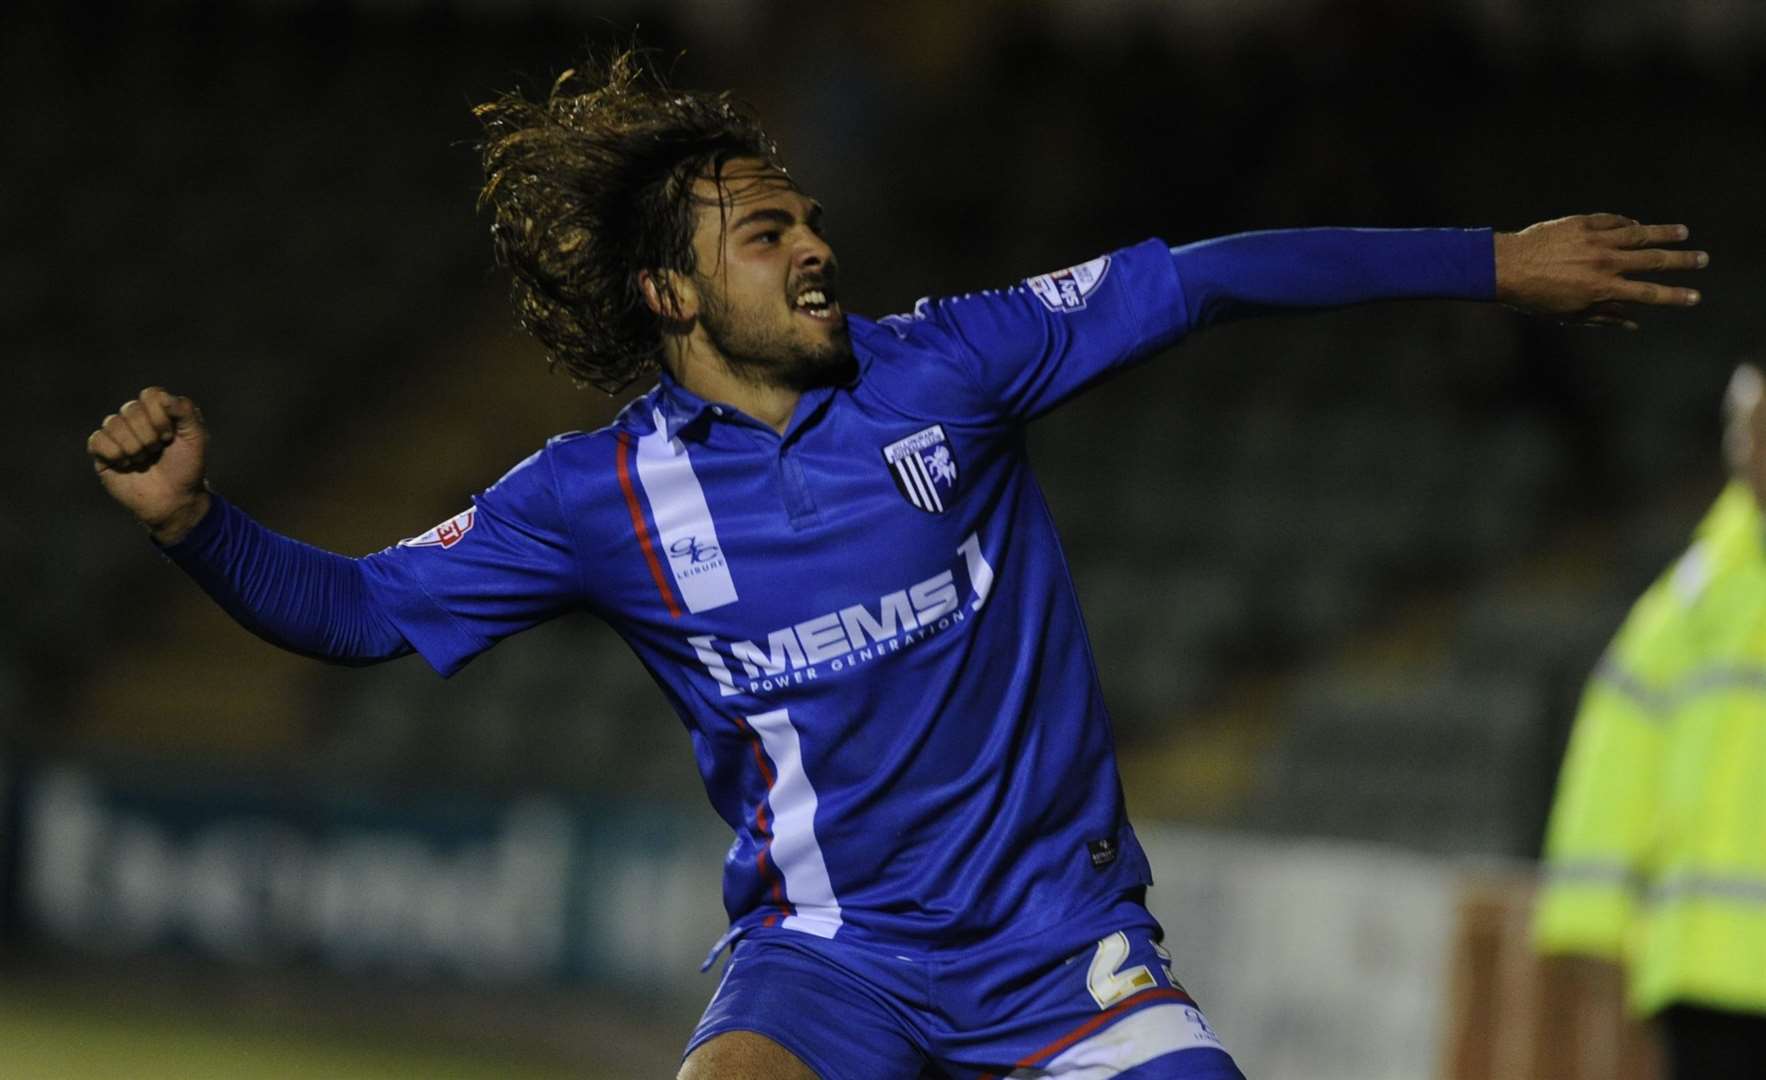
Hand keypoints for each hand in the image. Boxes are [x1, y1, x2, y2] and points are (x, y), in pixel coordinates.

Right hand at [87, 387, 211, 544]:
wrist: (173, 500)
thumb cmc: (186, 469)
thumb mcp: (196, 438)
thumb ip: (185, 411)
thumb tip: (163, 397)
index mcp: (159, 412)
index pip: (150, 395)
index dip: (159, 416)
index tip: (169, 437)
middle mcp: (136, 420)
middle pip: (130, 408)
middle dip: (148, 434)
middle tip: (157, 451)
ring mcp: (118, 435)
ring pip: (112, 423)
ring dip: (133, 446)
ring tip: (143, 460)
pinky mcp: (102, 453)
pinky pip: (97, 440)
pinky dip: (113, 453)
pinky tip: (126, 464)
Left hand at [1494, 214, 1707, 328]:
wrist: (1507, 266)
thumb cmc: (1535, 296)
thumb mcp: (1568, 314)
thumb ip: (1604, 317)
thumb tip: (1633, 323)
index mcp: (1602, 289)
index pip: (1648, 294)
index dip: (1674, 296)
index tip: (1695, 297)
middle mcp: (1605, 263)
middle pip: (1653, 260)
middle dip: (1681, 261)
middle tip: (1702, 259)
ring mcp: (1596, 240)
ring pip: (1640, 234)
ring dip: (1664, 233)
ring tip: (1683, 232)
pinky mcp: (1584, 223)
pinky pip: (1615, 221)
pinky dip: (1629, 224)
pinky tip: (1640, 226)